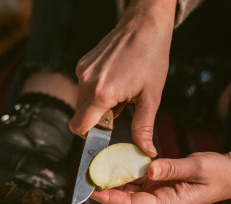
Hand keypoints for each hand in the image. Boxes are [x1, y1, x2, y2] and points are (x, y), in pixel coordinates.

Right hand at [70, 0, 176, 156]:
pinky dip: (97, 91)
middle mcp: (87, 82)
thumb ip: (144, 127)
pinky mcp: (83, 64)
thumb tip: (146, 151)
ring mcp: (83, 71)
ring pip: (83, 102)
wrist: (145, 24)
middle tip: (120, 109)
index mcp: (102, 93)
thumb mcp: (151, 97)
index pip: (79, 126)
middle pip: (81, 115)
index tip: (103, 133)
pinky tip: (114, 81)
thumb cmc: (151, 58)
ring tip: (119, 93)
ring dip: (99, 105)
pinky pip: (84, 87)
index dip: (88, 135)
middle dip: (98, 119)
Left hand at [91, 152, 230, 203]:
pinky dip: (126, 175)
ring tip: (97, 174)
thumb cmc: (217, 174)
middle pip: (128, 200)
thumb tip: (149, 168)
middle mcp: (160, 199)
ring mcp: (159, 191)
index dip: (114, 199)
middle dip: (108, 192)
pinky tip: (116, 167)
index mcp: (169, 201)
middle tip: (90, 182)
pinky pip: (139, 180)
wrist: (228, 174)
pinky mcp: (159, 182)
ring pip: (131, 191)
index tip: (96, 192)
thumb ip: (173, 168)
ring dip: (114, 184)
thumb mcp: (197, 169)